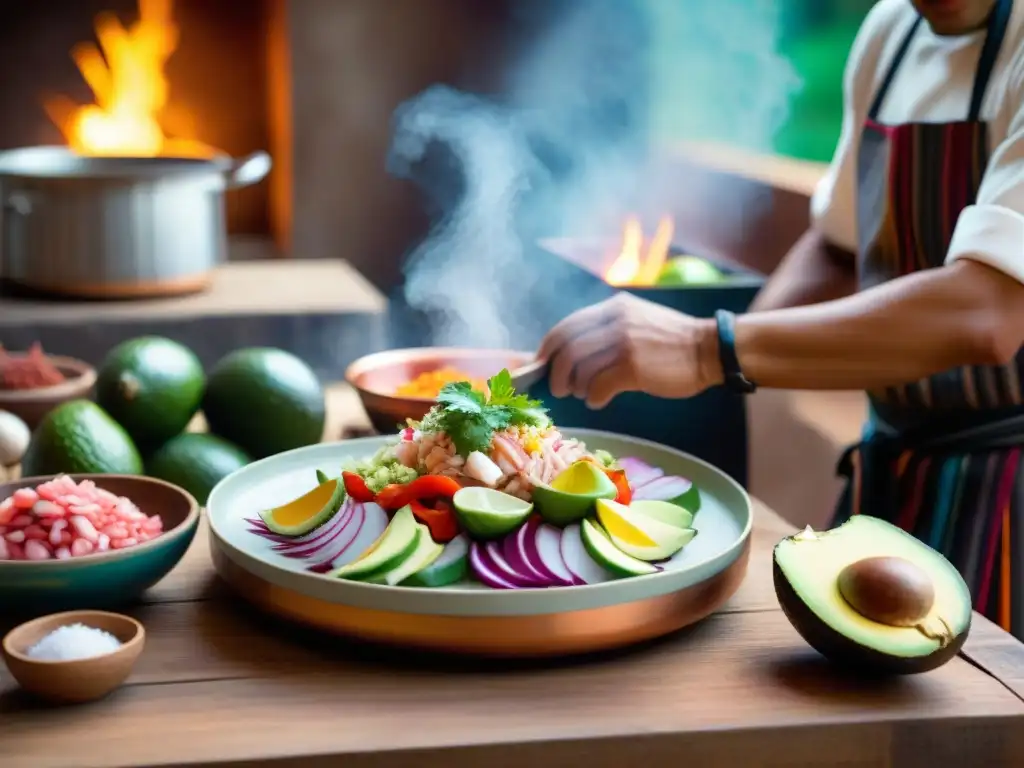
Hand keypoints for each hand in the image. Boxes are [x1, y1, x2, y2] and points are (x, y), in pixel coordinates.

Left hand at [537, 292, 724, 408]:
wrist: (710, 350)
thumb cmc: (672, 343)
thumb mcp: (637, 321)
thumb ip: (606, 330)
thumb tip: (568, 354)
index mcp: (612, 308)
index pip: (565, 327)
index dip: (547, 350)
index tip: (543, 367)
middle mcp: (615, 320)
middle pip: (565, 349)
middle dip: (555, 373)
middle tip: (560, 390)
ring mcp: (624, 342)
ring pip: (579, 369)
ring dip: (576, 388)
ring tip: (586, 395)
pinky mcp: (634, 366)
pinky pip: (598, 386)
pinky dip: (593, 398)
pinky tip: (600, 401)